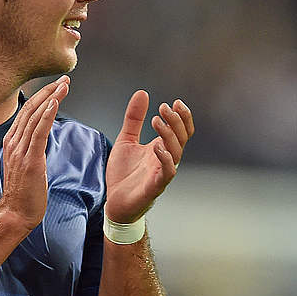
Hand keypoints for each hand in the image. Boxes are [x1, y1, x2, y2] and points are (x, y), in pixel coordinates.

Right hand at [0, 76, 68, 228]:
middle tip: (64, 79)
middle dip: (49, 91)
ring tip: (64, 85)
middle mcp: (13, 142)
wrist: (16, 213)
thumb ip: (31, 148)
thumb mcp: (26, 163)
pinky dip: (46, 115)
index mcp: (12, 141)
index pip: (27, 112)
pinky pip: (38, 133)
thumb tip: (41, 137)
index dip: (42, 96)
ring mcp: (20, 150)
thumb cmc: (24, 192)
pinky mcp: (30, 160)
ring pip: (35, 116)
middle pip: (31, 109)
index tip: (57, 85)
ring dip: (51, 98)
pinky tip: (54, 103)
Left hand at [105, 92, 193, 222]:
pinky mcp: (155, 186)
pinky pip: (167, 172)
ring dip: (169, 135)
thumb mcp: (126, 139)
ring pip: (176, 152)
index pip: (182, 130)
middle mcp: (166, 159)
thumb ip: (134, 118)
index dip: (182, 116)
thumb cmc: (123, 174)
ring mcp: (162, 173)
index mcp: (162, 148)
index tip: (175, 102)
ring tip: (156, 121)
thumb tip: (142, 93)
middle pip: (181, 138)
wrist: (114, 202)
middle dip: (176, 121)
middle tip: (163, 107)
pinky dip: (165, 159)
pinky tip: (157, 147)